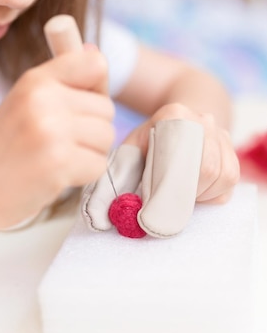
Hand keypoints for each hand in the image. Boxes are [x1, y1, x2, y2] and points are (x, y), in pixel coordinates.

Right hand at [0, 47, 114, 232]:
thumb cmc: (4, 148)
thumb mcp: (26, 102)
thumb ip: (63, 80)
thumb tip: (96, 52)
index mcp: (36, 79)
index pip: (94, 64)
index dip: (95, 87)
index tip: (77, 106)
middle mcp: (43, 98)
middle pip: (106, 107)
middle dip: (91, 129)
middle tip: (57, 142)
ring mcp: (51, 130)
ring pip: (107, 136)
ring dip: (89, 153)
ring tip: (56, 158)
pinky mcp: (59, 162)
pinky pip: (99, 164)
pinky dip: (84, 175)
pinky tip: (56, 176)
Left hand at [82, 103, 239, 237]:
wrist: (178, 124)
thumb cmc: (148, 145)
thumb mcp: (126, 155)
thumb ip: (111, 182)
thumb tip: (99, 217)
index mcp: (174, 114)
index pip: (177, 157)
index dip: (165, 188)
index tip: (151, 210)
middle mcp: (203, 120)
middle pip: (204, 168)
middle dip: (183, 194)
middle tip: (162, 206)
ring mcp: (222, 134)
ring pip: (220, 177)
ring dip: (198, 195)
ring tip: (175, 193)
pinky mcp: (233, 152)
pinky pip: (229, 182)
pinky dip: (212, 194)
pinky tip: (192, 189)